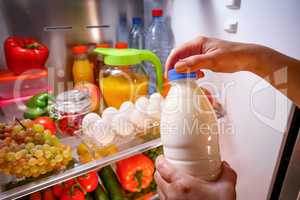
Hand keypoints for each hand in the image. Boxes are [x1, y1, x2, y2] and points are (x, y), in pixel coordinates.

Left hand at [155, 156, 236, 199]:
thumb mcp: (226, 190)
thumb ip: (227, 174)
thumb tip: (225, 166)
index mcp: (182, 184)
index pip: (161, 167)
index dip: (161, 159)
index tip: (164, 157)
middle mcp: (172, 194)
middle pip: (157, 176)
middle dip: (161, 170)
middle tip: (168, 167)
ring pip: (159, 189)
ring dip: (163, 182)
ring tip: (172, 180)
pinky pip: (163, 199)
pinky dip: (166, 194)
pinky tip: (177, 194)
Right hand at [166, 36, 299, 105]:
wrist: (247, 58)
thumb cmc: (233, 55)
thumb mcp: (212, 60)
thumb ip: (194, 63)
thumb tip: (178, 67)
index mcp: (197, 43)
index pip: (177, 52)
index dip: (171, 63)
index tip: (169, 75)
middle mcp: (197, 46)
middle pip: (180, 57)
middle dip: (177, 68)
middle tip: (177, 79)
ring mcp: (201, 53)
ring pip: (186, 62)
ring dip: (185, 71)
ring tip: (191, 78)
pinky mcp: (205, 59)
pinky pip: (193, 65)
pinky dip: (192, 72)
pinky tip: (198, 75)